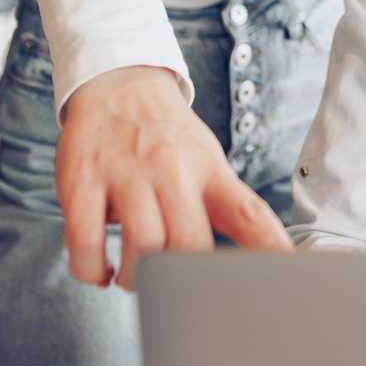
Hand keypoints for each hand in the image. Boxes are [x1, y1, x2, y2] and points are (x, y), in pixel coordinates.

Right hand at [57, 65, 291, 289]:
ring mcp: (125, 171)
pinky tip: (99, 267)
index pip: (249, 213)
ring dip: (136, 279)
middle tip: (169, 284)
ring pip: (140, 247)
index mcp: (210, 169)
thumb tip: (262, 260)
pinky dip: (91, 269)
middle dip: (181, 281)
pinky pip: (85, 242)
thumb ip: (229, 208)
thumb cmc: (168, 136)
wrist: (119, 82)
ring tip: (133, 276)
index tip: (285, 280)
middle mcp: (171, 167)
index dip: (270, 250)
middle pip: (190, 243)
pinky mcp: (81, 180)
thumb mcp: (208, 161)